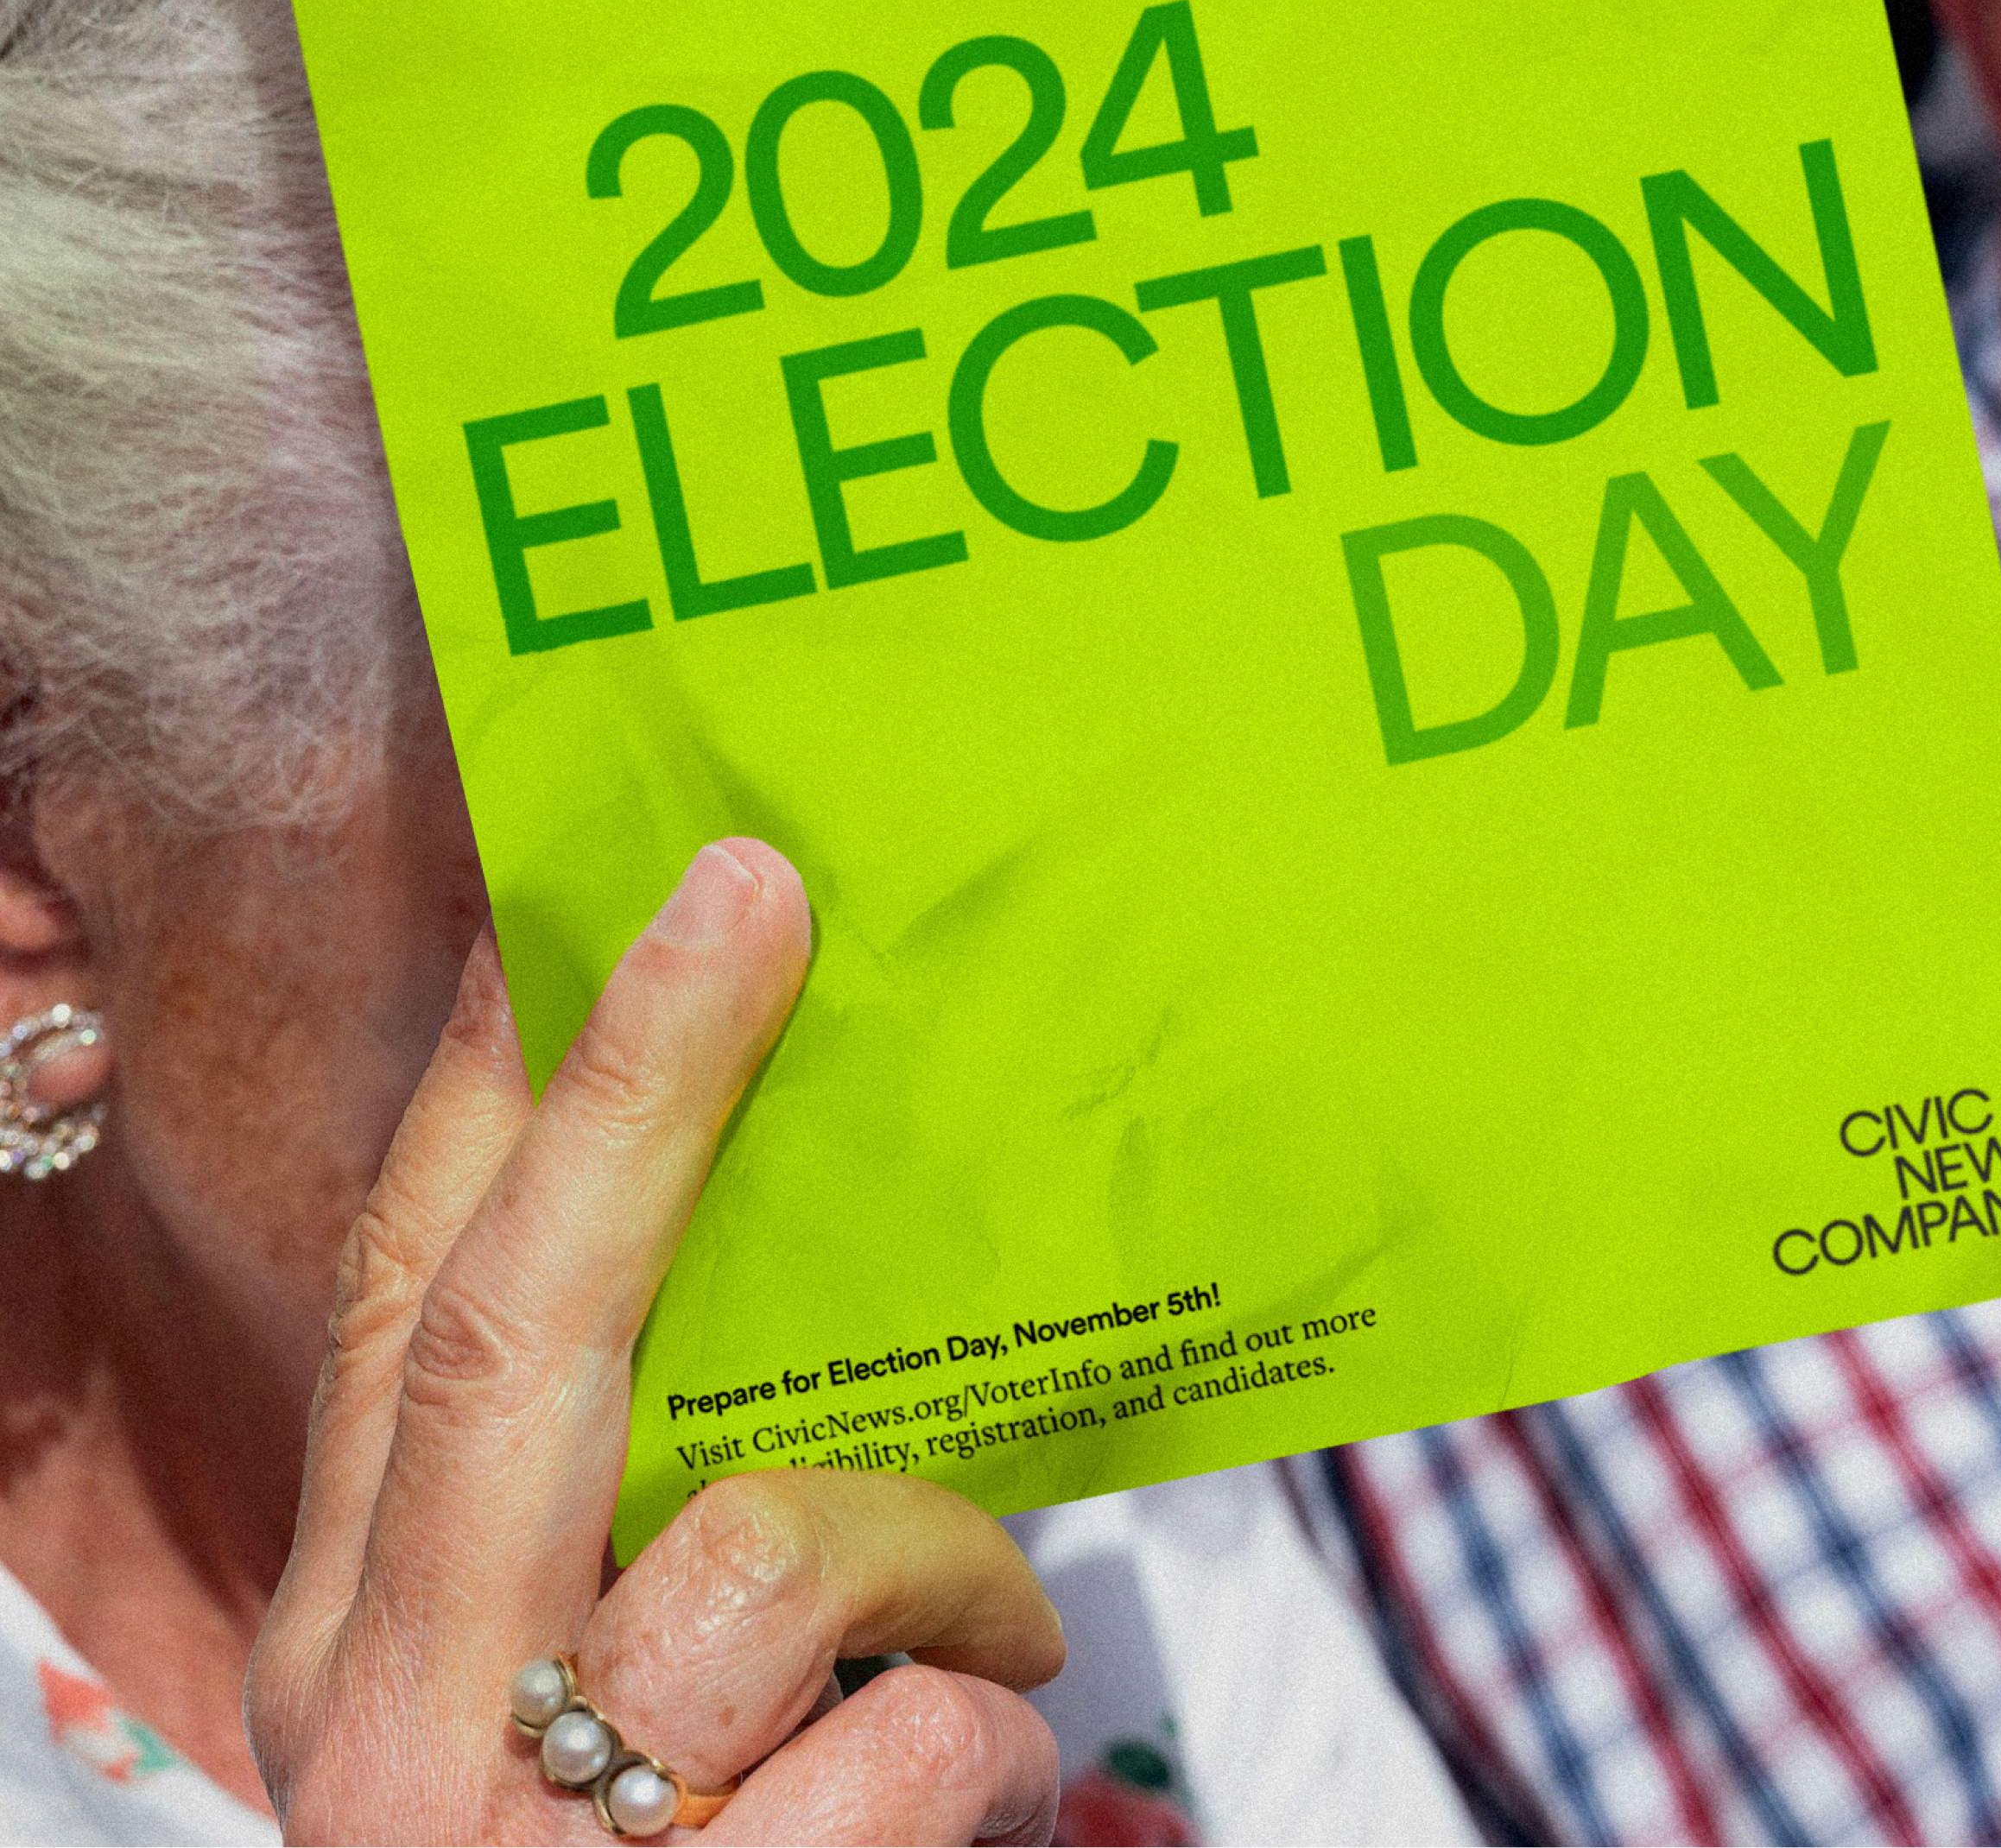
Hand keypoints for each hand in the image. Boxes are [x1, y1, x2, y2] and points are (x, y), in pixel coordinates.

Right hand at [246, 839, 1063, 1842]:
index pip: (410, 1308)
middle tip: (749, 893)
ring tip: (991, 1631)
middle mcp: (391, 1730)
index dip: (503, 1094)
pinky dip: (988, 1753)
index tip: (596, 895)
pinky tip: (979, 1789)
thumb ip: (639, 1509)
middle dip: (638, 1094)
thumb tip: (800, 1260)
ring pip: (758, 1551)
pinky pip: (913, 1757)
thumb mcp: (570, 1704)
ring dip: (937, 1564)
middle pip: (513, 1343)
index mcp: (356, 1638)